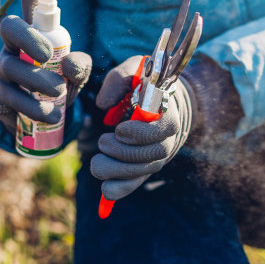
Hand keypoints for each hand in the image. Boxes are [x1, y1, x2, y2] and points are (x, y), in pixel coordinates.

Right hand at [0, 0, 91, 134]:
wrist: (39, 116)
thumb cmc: (58, 83)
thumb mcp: (75, 75)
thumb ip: (80, 66)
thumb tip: (69, 64)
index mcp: (33, 32)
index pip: (30, 4)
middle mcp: (12, 45)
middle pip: (9, 27)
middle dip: (27, 37)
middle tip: (48, 56)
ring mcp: (2, 69)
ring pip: (9, 67)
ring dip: (35, 81)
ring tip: (59, 94)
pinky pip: (10, 98)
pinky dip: (32, 107)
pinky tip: (51, 114)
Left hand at [91, 56, 192, 199]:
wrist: (160, 99)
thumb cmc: (142, 83)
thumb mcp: (132, 71)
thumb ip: (118, 81)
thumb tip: (103, 105)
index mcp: (168, 113)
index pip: (165, 129)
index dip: (142, 134)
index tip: (119, 130)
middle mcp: (168, 138)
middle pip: (154, 155)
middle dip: (124, 153)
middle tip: (102, 142)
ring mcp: (158, 155)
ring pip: (145, 171)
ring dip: (118, 172)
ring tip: (96, 163)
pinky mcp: (145, 166)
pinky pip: (137, 182)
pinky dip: (121, 189)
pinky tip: (105, 192)